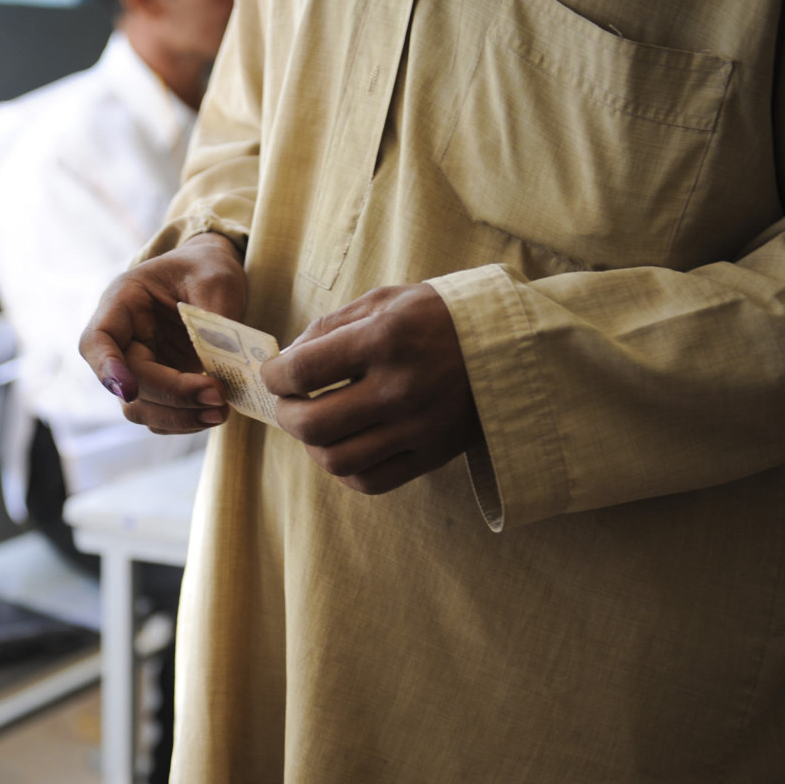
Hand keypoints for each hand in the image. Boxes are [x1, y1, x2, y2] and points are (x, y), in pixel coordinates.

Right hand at [80, 232, 247, 432]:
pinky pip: (160, 415)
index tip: (129, 390)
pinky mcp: (158, 386)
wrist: (211, 276)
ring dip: (179, 417)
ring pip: (139, 408)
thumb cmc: (207, 269)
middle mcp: (123, 339)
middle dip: (172, 395)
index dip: (107, 368)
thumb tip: (223, 366)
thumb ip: (216, 319)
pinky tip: (216, 411)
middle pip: (128, 382)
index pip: (97, 341)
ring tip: (221, 411)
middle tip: (218, 397)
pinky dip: (186, 421)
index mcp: (123, 301)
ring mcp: (138, 366)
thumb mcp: (217, 279)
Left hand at [260, 283, 481, 494]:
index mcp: (384, 340)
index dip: (273, 376)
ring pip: (336, 461)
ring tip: (315, 427)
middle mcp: (400, 388)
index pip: (302, 371)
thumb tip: (286, 360)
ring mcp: (417, 428)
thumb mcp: (385, 301)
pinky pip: (370, 481)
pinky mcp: (432, 456)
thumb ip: (330, 327)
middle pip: (311, 425)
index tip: (274, 374)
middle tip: (289, 402)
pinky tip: (345, 446)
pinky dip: (345, 471)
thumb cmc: (438, 317)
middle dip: (285, 414)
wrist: (511, 345)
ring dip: (312, 447)